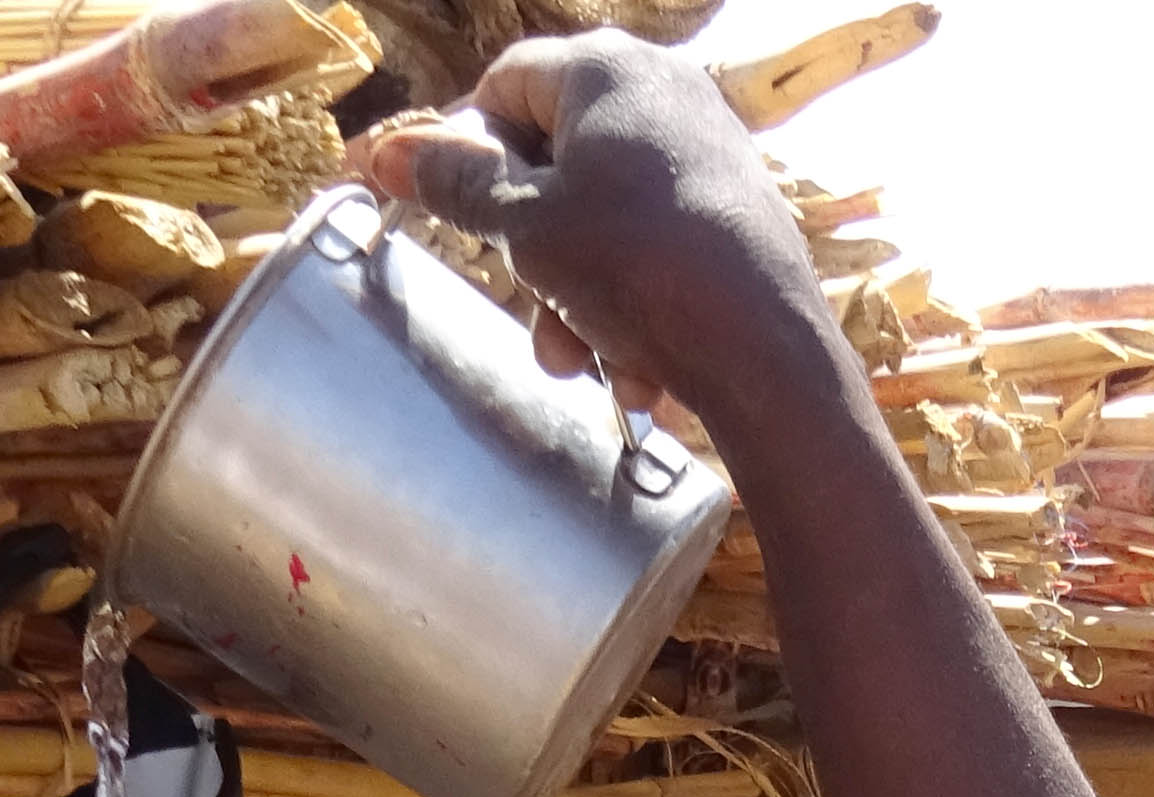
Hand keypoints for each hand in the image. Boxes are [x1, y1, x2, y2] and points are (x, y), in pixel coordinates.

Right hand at [354, 36, 848, 439]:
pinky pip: (656, 249)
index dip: (462, 147)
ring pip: (604, 221)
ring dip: (578, 299)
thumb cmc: (637, 269)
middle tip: (528, 311)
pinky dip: (634, 305)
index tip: (440, 206)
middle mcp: (663, 90)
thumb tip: (389, 152)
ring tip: (584, 363)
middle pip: (556, 161)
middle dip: (532, 254)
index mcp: (605, 68)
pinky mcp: (736, 211)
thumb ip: (456, 185)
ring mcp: (706, 149)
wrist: (764, 350)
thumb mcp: (526, 227)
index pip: (505, 84)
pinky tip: (637, 370)